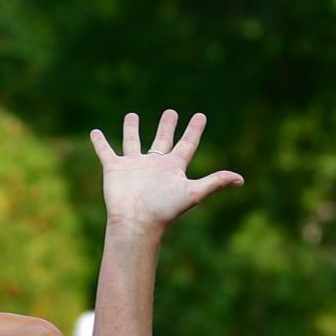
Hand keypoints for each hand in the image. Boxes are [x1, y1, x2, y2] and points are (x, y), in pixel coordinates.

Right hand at [90, 110, 241, 231]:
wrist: (136, 223)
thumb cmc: (164, 209)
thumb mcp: (193, 193)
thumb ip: (214, 183)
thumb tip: (241, 180)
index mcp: (173, 167)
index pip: (187, 144)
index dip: (194, 130)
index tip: (200, 116)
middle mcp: (154, 165)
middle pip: (162, 140)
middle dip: (167, 126)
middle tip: (171, 112)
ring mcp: (133, 166)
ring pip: (133, 142)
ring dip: (131, 129)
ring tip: (131, 115)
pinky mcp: (114, 169)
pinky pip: (106, 152)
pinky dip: (99, 143)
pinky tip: (94, 132)